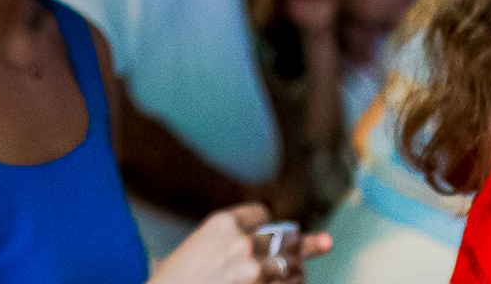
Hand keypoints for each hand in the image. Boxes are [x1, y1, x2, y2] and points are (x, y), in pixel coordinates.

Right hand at [150, 205, 331, 283]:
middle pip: (286, 237)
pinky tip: (283, 282)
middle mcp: (243, 243)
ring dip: (295, 271)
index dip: (265, 225)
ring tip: (290, 273)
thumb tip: (266, 244)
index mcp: (221, 224)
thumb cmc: (175, 282)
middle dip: (293, 245)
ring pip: (295, 265)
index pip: (262, 213)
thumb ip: (226, 243)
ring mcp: (258, 272)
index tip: (266, 233)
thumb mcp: (194, 252)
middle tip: (314, 245)